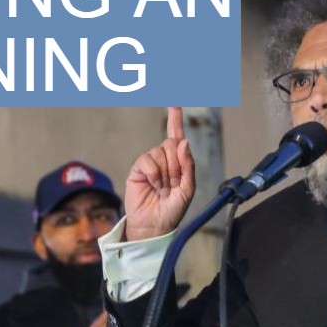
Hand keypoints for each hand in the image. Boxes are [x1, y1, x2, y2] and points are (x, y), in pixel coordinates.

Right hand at [123, 107, 195, 240]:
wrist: (154, 224)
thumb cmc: (172, 210)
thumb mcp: (187, 190)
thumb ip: (188, 165)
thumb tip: (183, 141)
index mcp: (179, 162)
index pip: (177, 135)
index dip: (175, 118)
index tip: (174, 102)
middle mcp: (165, 159)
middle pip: (172, 144)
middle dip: (176, 166)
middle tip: (173, 185)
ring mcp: (150, 163)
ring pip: (161, 153)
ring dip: (166, 174)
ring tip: (163, 189)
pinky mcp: (138, 169)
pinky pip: (147, 160)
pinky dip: (154, 174)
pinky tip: (153, 186)